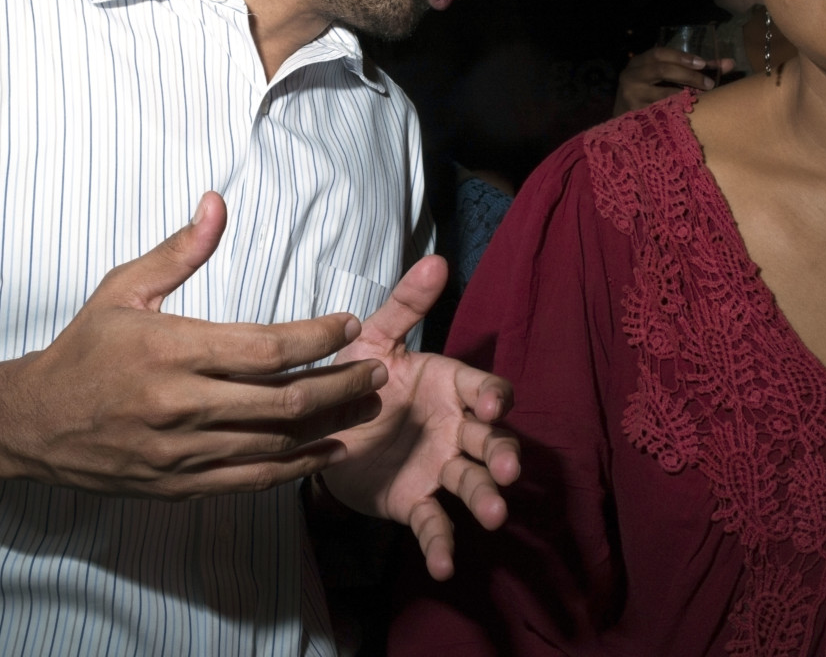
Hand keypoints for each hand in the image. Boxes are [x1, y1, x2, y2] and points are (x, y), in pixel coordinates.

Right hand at [1, 192, 387, 498]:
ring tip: (368, 404)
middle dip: (341, 384)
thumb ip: (179, 250)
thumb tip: (217, 201)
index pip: (266, 348)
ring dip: (330, 424)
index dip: (317, 337)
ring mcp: (182, 452)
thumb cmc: (84, 348)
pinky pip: (252, 481)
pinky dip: (297, 467)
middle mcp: (180, 405)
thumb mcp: (123, 288)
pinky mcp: (180, 485)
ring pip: (275, 445)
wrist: (33, 423)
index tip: (348, 323)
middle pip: (283, 401)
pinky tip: (328, 449)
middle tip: (376, 369)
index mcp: (171, 350)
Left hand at [319, 256, 519, 580]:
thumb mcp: (373, 339)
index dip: (492, 397)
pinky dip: (440, 545)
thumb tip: (436, 259)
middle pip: (489, 441)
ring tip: (493, 515)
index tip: (493, 405)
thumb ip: (405, 306)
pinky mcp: (415, 502)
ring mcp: (438, 467)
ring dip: (484, 499)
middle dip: (501, 454)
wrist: (320, 427)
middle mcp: (453, 428)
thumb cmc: (355, 377)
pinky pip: (433, 524)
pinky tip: (440, 567)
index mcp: (448, 385)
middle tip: (505, 469)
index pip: (483, 389)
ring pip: (470, 484)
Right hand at [613, 47, 734, 116]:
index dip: (681, 56)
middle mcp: (631, 76)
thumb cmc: (651, 93)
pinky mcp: (634, 114)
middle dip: (687, 75)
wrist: (623, 121)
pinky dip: (675, 110)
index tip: (702, 63)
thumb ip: (697, 69)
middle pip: (661, 70)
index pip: (659, 53)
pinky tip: (687, 112)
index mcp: (639, 63)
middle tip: (709, 83)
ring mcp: (631, 96)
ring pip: (660, 93)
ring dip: (684, 95)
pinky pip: (659, 112)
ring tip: (701, 98)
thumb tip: (730, 63)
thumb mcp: (666, 76)